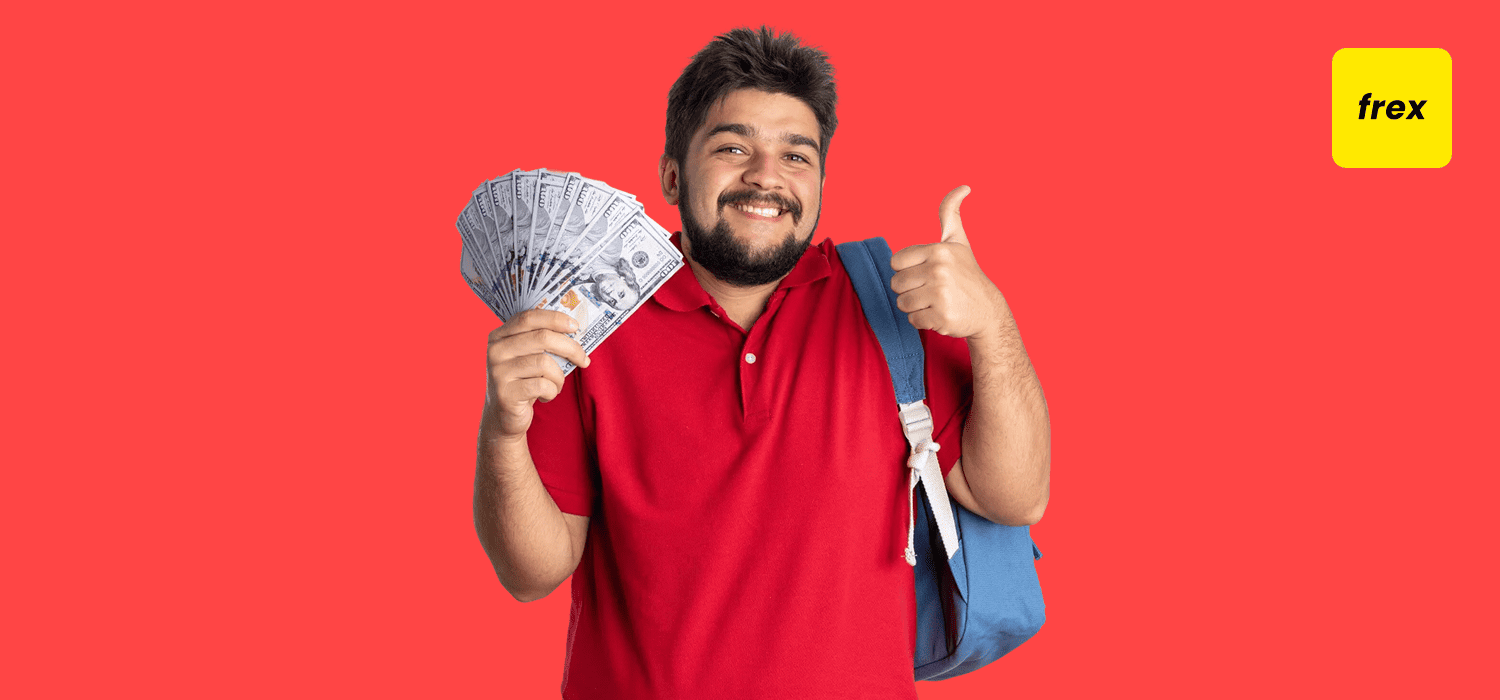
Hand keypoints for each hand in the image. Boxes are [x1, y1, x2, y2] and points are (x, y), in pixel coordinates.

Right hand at [482, 310, 590, 440]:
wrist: (504, 416)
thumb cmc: (524, 381)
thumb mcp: (528, 357)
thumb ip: (542, 342)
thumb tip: (575, 330)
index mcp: (499, 336)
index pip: (529, 317)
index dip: (555, 319)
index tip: (575, 326)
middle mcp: (495, 351)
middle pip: (542, 338)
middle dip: (570, 348)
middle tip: (583, 359)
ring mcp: (498, 372)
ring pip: (545, 363)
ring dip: (559, 377)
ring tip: (556, 385)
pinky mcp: (505, 394)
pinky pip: (542, 385)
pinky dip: (552, 391)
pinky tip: (546, 396)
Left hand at [890, 186, 1009, 340]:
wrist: (988, 309)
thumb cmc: (967, 273)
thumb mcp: (958, 241)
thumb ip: (950, 213)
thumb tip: (964, 187)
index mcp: (938, 250)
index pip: (896, 263)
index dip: (907, 270)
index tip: (925, 272)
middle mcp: (939, 270)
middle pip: (896, 284)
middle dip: (910, 289)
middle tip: (932, 290)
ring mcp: (941, 294)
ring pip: (902, 303)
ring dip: (915, 306)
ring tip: (935, 301)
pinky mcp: (941, 317)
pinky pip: (913, 320)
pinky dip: (923, 321)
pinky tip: (940, 314)